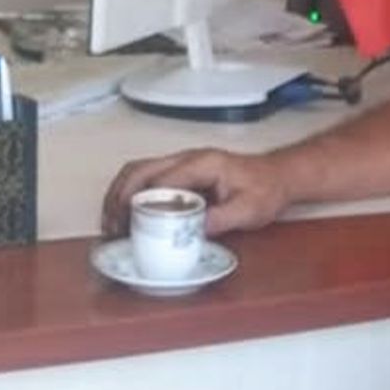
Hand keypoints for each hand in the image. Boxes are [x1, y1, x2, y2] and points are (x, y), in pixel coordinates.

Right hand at [102, 148, 290, 237]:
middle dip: (119, 197)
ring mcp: (182, 163)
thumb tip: (190, 231)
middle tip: (111, 226)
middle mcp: (187, 158)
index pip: (161, 180)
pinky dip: (130, 193)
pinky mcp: (181, 172)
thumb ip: (220, 219)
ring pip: (137, 171)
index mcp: (202, 164)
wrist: (278, 177)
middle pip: (139, 170)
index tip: (128, 224)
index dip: (140, 202)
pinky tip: (125, 213)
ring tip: (111, 222)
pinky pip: (146, 177)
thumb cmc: (266, 189)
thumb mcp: (249, 209)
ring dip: (119, 194)